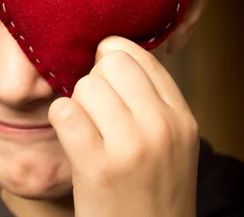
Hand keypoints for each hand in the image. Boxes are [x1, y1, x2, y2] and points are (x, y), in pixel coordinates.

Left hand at [48, 36, 199, 216]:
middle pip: (110, 62)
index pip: (139, 55)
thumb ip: (150, 99)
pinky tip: (72, 139)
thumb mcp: (171, 143)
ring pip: (85, 85)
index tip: (107, 83)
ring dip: (78, 104)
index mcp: (182, 118)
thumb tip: (108, 52)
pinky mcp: (99, 167)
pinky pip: (64, 111)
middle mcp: (163, 127)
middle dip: (95, 81)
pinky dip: (61, 120)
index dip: (112, 61)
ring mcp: (132, 146)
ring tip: (88, 131)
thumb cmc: (150, 191)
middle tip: (96, 111)